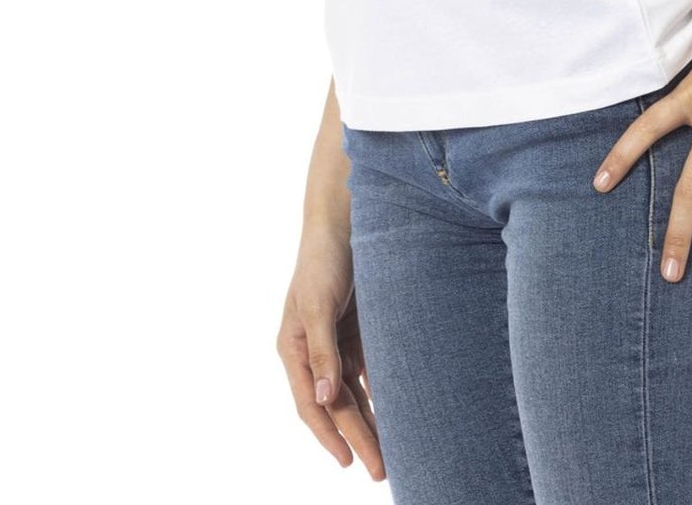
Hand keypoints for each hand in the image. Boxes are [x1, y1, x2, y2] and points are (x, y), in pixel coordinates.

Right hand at [276, 225, 385, 480]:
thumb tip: (323, 398)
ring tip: (393, 452)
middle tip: (381, 471)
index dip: (329, 436)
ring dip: (371, 420)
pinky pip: (369, 370)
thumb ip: (321, 351)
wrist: (343, 220)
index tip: (349, 462)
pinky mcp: (356, 330)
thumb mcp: (318, 304)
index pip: (311, 404)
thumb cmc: (322, 259)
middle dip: (358, 438)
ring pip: (354, 393)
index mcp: (293, 349)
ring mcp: (335, 342)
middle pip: (336, 405)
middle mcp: (313, 352)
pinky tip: (398, 411)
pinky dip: (381, 391)